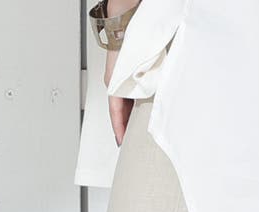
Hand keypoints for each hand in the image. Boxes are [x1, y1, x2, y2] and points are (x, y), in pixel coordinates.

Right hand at [101, 2, 139, 145]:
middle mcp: (115, 83)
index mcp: (114, 84)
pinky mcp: (127, 75)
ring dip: (130, 118)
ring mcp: (120, 79)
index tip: (122, 143)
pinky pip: (130, 96)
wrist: (125, 20)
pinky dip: (134, 107)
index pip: (115, 113)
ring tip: (136, 133)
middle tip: (130, 144)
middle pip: (120, 111)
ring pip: (125, 103)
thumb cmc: (127, 42)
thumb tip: (144, 107)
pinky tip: (141, 113)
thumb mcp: (130, 70)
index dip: (119, 129)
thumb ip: (137, 88)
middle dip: (125, 128)